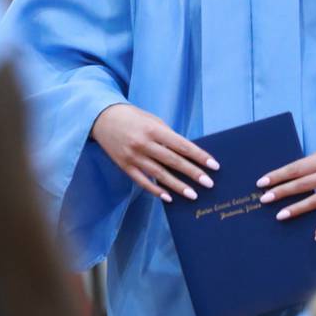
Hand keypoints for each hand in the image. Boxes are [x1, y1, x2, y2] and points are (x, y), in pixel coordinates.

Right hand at [91, 103, 218, 201]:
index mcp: (154, 130)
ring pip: (159, 175)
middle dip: (193, 173)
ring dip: (177, 186)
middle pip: (173, 161)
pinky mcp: (124, 166)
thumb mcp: (153, 121)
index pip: (182, 145)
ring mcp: (133, 157)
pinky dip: (156, 190)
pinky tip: (169, 198)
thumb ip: (168, 136)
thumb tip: (186, 153)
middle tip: (209, 183)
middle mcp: (144, 144)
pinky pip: (142, 181)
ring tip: (193, 195)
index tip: (214, 165)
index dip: (199, 156)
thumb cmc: (133, 117)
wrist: (102, 118)